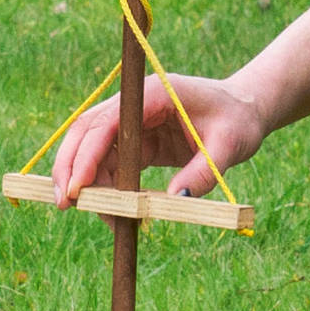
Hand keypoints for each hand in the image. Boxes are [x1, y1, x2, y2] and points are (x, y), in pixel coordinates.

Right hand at [51, 71, 266, 202]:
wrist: (246, 111)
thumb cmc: (239, 121)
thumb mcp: (230, 146)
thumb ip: (203, 172)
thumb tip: (177, 202)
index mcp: (153, 94)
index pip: (107, 123)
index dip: (87, 155)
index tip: (75, 188)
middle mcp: (135, 104)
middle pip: (86, 131)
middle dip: (69, 167)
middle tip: (62, 204)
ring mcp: (133, 122)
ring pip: (92, 148)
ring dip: (85, 181)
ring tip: (98, 216)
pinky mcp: (138, 140)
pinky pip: (111, 163)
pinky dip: (106, 187)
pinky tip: (112, 211)